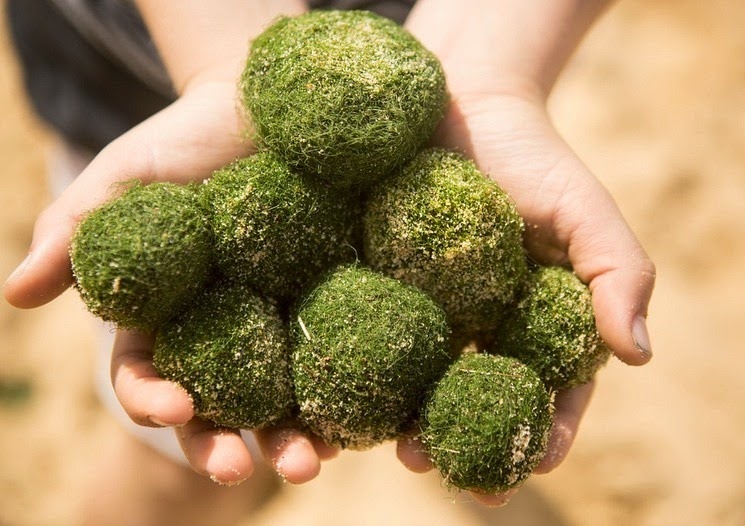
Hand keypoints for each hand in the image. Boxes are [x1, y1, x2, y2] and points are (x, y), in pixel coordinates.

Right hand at [2, 80, 337, 484]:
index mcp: (165, 318)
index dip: (155, 400)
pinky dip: (346, 391)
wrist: (262, 106)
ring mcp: (279, 325)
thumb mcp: (125, 178)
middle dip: (224, 444)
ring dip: (292, 439)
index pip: (149, 376)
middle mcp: (221, 335)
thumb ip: (75, 231)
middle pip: (217, 407)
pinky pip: (338, 357)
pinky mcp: (333, 305)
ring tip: (312, 462)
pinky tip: (362, 416)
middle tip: (240, 468)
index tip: (178, 407)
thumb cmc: (182, 141)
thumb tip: (15, 295)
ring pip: (282, 400)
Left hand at [394, 88, 655, 502]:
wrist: (459, 99)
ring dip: (403, 421)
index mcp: (532, 322)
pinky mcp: (372, 282)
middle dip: (458, 441)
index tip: (532, 464)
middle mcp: (476, 327)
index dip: (544, 430)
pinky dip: (355, 368)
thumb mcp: (585, 210)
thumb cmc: (533, 156)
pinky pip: (364, 333)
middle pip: (470, 399)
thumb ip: (617, 275)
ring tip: (394, 450)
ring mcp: (422, 309)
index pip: (545, 389)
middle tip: (438, 465)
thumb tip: (638, 356)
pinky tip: (339, 396)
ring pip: (414, 380)